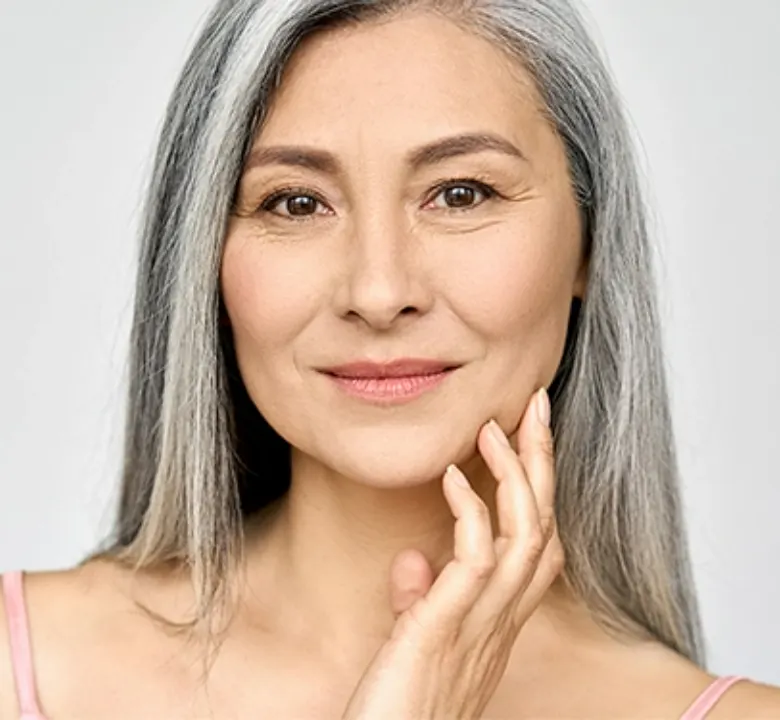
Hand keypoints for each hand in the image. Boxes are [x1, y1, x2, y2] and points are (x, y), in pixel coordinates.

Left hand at [340, 388, 563, 719]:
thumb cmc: (399, 706)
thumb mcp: (417, 645)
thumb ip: (421, 601)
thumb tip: (414, 559)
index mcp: (498, 620)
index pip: (539, 545)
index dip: (541, 489)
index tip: (529, 439)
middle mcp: (501, 621)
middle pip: (545, 527)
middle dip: (544, 463)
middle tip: (536, 407)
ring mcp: (479, 627)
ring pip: (527, 537)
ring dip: (516, 475)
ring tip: (496, 427)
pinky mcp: (444, 632)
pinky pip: (475, 561)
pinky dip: (471, 513)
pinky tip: (452, 478)